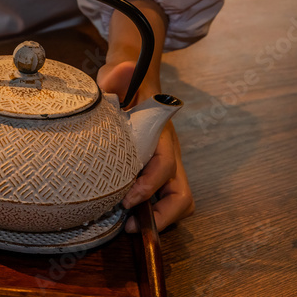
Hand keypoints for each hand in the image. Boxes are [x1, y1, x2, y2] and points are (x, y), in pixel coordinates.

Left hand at [97, 61, 193, 232]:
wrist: (132, 82)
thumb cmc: (123, 84)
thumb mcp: (115, 78)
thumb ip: (118, 75)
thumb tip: (124, 67)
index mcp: (160, 135)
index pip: (165, 166)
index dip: (150, 186)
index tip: (128, 200)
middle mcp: (168, 153)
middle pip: (182, 193)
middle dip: (163, 216)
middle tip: (130, 228)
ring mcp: (164, 165)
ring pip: (176, 199)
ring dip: (158, 219)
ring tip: (127, 228)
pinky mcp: (154, 172)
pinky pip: (162, 198)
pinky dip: (150, 212)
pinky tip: (122, 216)